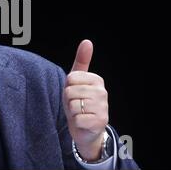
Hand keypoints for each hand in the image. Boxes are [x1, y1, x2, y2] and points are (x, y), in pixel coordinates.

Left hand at [63, 40, 108, 160]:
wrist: (85, 128)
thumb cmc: (78, 101)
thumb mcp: (76, 80)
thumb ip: (81, 61)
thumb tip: (87, 41)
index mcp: (97, 80)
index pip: (70, 78)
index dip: (67, 88)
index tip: (75, 93)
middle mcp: (102, 92)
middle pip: (70, 92)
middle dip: (69, 100)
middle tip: (76, 105)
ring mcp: (103, 107)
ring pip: (73, 105)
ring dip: (72, 112)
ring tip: (79, 113)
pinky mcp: (100, 122)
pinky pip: (77, 119)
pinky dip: (76, 122)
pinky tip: (83, 122)